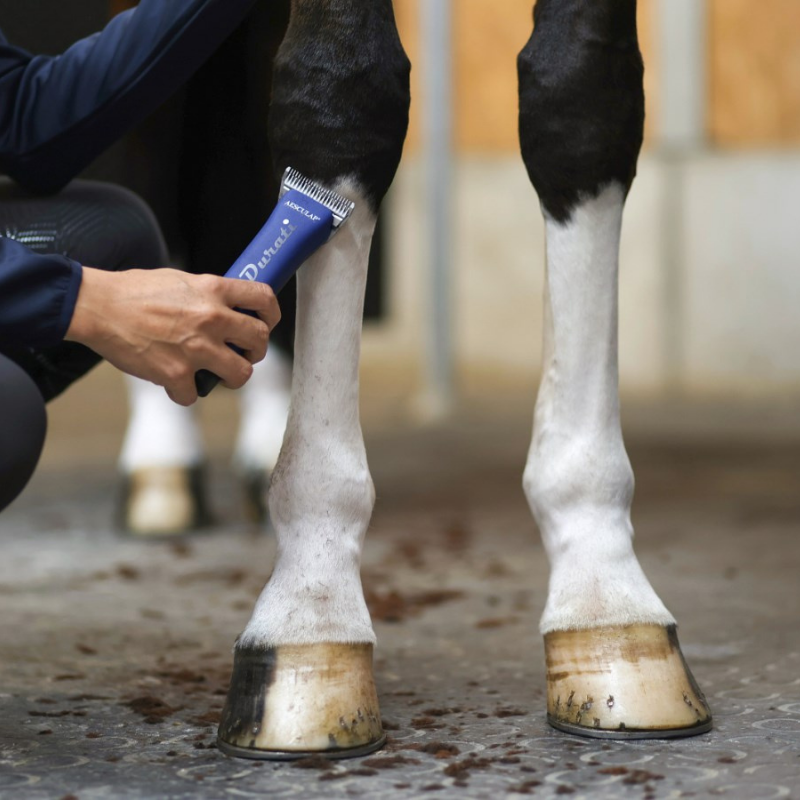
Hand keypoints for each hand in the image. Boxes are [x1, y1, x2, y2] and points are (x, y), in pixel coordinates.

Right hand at [65, 267, 280, 404]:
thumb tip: (229, 308)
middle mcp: (212, 318)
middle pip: (260, 341)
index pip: (264, 298)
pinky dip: (184, 392)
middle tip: (242, 353)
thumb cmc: (135, 292)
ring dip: (232, 377)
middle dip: (255, 351)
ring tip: (217, 372)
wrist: (98, 307)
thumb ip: (209, 295)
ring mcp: (196, 348)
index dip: (272, 314)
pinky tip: (173, 382)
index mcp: (214, 290)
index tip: (266, 322)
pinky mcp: (177, 374)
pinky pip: (195, 395)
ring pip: (242, 374)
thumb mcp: (181, 280)